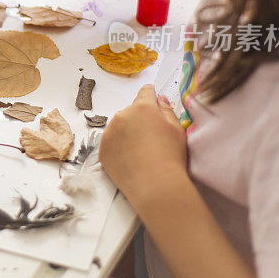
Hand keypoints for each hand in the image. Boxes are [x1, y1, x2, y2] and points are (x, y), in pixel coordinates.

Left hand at [99, 84, 188, 205]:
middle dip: (139, 118)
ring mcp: (109, 132)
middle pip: (131, 111)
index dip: (150, 94)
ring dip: (127, 132)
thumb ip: (167, 110)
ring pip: (119, 126)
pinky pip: (111, 142)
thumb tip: (159, 98)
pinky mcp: (102, 149)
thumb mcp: (176, 129)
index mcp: (142, 107)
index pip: (145, 92)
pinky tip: (131, 157)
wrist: (154, 185)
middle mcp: (122, 115)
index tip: (151, 96)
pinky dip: (118, 146)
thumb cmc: (170, 156)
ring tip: (141, 150)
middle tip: (151, 136)